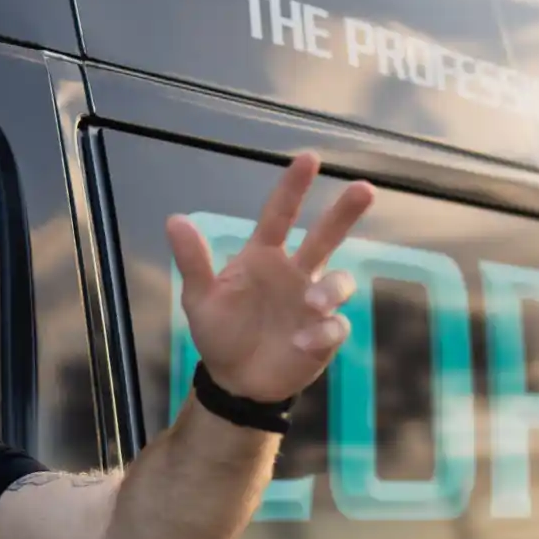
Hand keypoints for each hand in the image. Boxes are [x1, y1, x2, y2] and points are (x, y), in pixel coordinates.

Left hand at [165, 150, 374, 404]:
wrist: (235, 380)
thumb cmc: (219, 332)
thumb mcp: (200, 297)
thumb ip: (193, 260)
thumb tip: (174, 219)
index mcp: (264, 257)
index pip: (280, 215)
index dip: (294, 187)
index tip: (309, 158)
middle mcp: (295, 273)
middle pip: (326, 236)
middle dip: (345, 212)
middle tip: (364, 188)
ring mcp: (313, 302)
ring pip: (339, 282)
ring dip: (329, 290)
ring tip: (310, 305)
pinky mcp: (325, 334)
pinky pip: (335, 326)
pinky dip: (323, 331)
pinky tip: (302, 342)